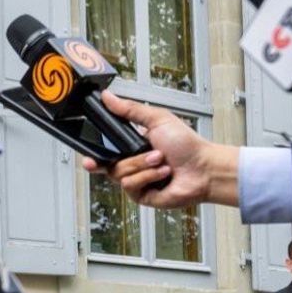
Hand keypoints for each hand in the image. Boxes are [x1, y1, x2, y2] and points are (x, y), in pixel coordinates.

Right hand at [81, 92, 238, 208]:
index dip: (92, 156)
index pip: (104, 152)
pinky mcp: (142, 196)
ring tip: (161, 161)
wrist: (203, 168)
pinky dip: (148, 177)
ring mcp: (137, 181)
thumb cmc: (187, 145)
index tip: (88, 157)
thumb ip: (129, 109)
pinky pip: (131, 186)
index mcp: (132, 147)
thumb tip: (108, 97)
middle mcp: (132, 165)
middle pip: (108, 164)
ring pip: (120, 174)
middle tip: (135, 154)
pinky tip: (162, 174)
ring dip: (142, 165)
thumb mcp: (156, 119)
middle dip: (122, 159)